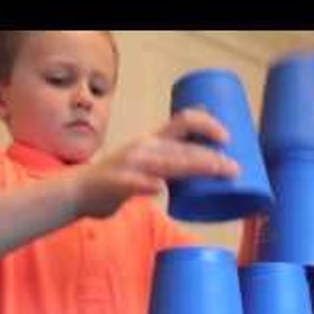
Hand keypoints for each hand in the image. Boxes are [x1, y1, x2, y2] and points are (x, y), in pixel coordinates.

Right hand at [73, 109, 239, 218]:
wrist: (79, 192)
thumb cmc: (119, 178)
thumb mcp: (148, 159)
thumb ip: (172, 155)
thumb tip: (204, 140)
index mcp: (154, 140)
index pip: (185, 121)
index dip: (209, 124)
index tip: (228, 138)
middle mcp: (144, 147)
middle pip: (183, 147)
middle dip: (211, 157)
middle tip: (234, 169)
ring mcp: (130, 165)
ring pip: (165, 163)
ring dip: (193, 166)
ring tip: (215, 171)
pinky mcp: (116, 184)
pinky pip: (132, 183)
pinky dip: (146, 185)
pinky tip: (159, 189)